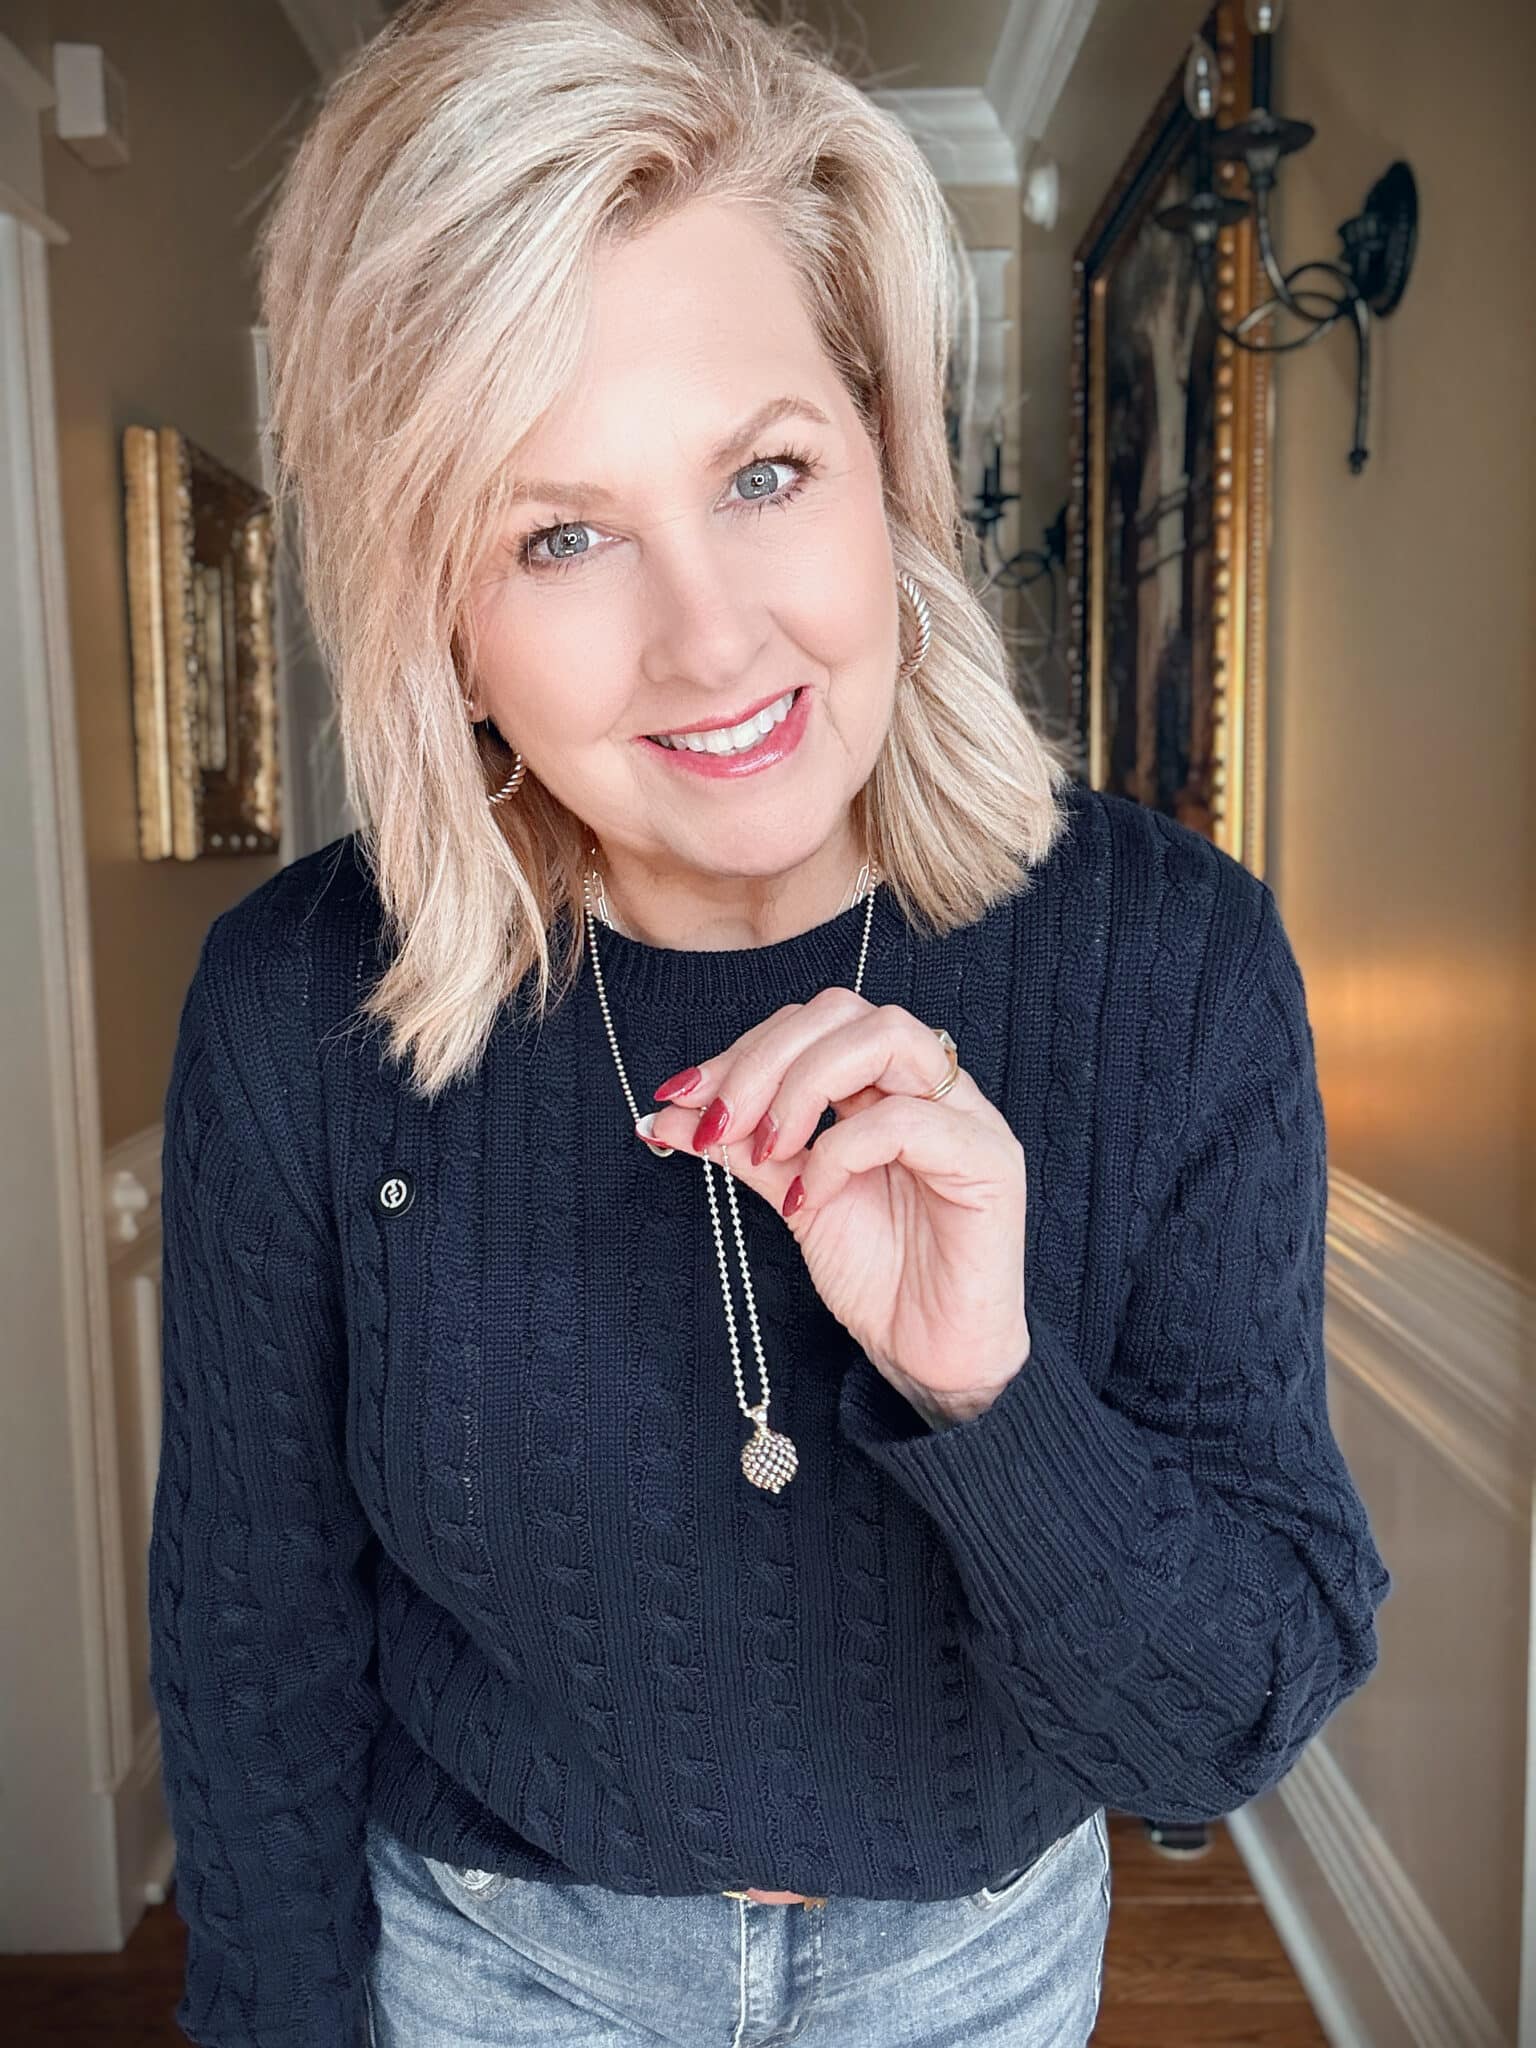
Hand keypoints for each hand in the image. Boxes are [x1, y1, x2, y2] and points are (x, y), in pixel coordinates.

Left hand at [644, 989, 1031, 1418]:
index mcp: (888, 1084)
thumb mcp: (792, 1196)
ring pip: (886, 1037)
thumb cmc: (879, 1276)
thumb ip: (741, 1148)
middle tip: (719, 1121)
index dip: (744, 1049)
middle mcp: (932, 1086)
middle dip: (765, 1058)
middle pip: (845, 1011)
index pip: (814, 1022)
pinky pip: (906, 1122)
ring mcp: (969, 1117)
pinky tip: (811, 1198)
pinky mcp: (989, 1161)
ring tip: (767, 1149)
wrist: (930, 1358)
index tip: (684, 1097)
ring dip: (804, 1084)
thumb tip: (666, 1112)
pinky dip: (840, 1150)